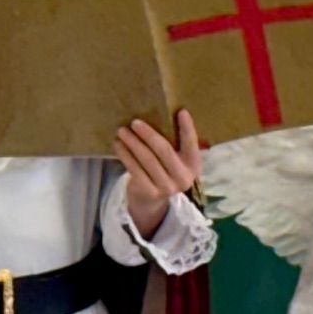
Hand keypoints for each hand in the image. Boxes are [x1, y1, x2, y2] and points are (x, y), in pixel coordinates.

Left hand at [116, 110, 202, 236]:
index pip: (192, 144)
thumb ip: (175, 144)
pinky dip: (125, 155)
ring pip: (147, 159)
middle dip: (148, 134)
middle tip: (135, 122)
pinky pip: (135, 169)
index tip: (181, 111)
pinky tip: (118, 145)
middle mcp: (183, 178)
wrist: (152, 202)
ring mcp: (166, 187)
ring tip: (122, 131)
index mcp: (193, 165)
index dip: (187, 128)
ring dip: (132, 143)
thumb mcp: (175, 160)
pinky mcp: (149, 192)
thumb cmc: (163, 171)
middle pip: (164, 150)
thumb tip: (161, 114)